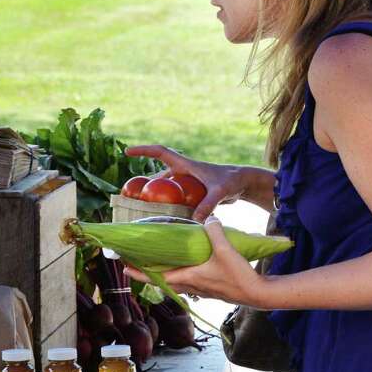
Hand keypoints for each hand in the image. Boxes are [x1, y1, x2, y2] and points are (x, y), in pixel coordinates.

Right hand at [124, 144, 247, 222]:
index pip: (160, 152)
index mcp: (186, 165)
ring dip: (155, 197)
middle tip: (130, 196)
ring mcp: (187, 183)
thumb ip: (208, 204)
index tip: (127, 152)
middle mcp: (183, 172)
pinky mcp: (192, 193)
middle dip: (143, 183)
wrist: (244, 183)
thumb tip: (195, 220)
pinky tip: (164, 219)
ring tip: (143, 211)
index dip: (143, 150)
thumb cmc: (233, 181)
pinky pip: (174, 199)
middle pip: (158, 176)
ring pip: (165, 189)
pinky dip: (168, 207)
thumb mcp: (220, 192)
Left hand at [124, 218, 269, 306]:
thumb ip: (215, 232)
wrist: (258, 294)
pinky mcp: (210, 290)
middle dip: (148, 275)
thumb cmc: (239, 275)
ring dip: (164, 276)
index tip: (124, 269)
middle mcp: (191, 286)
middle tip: (136, 266)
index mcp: (189, 277)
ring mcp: (201, 290)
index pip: (158, 277)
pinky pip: (188, 283)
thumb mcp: (226, 249)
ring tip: (158, 266)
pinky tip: (186, 268)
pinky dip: (180, 276)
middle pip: (163, 282)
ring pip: (176, 284)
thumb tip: (209, 218)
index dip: (140, 274)